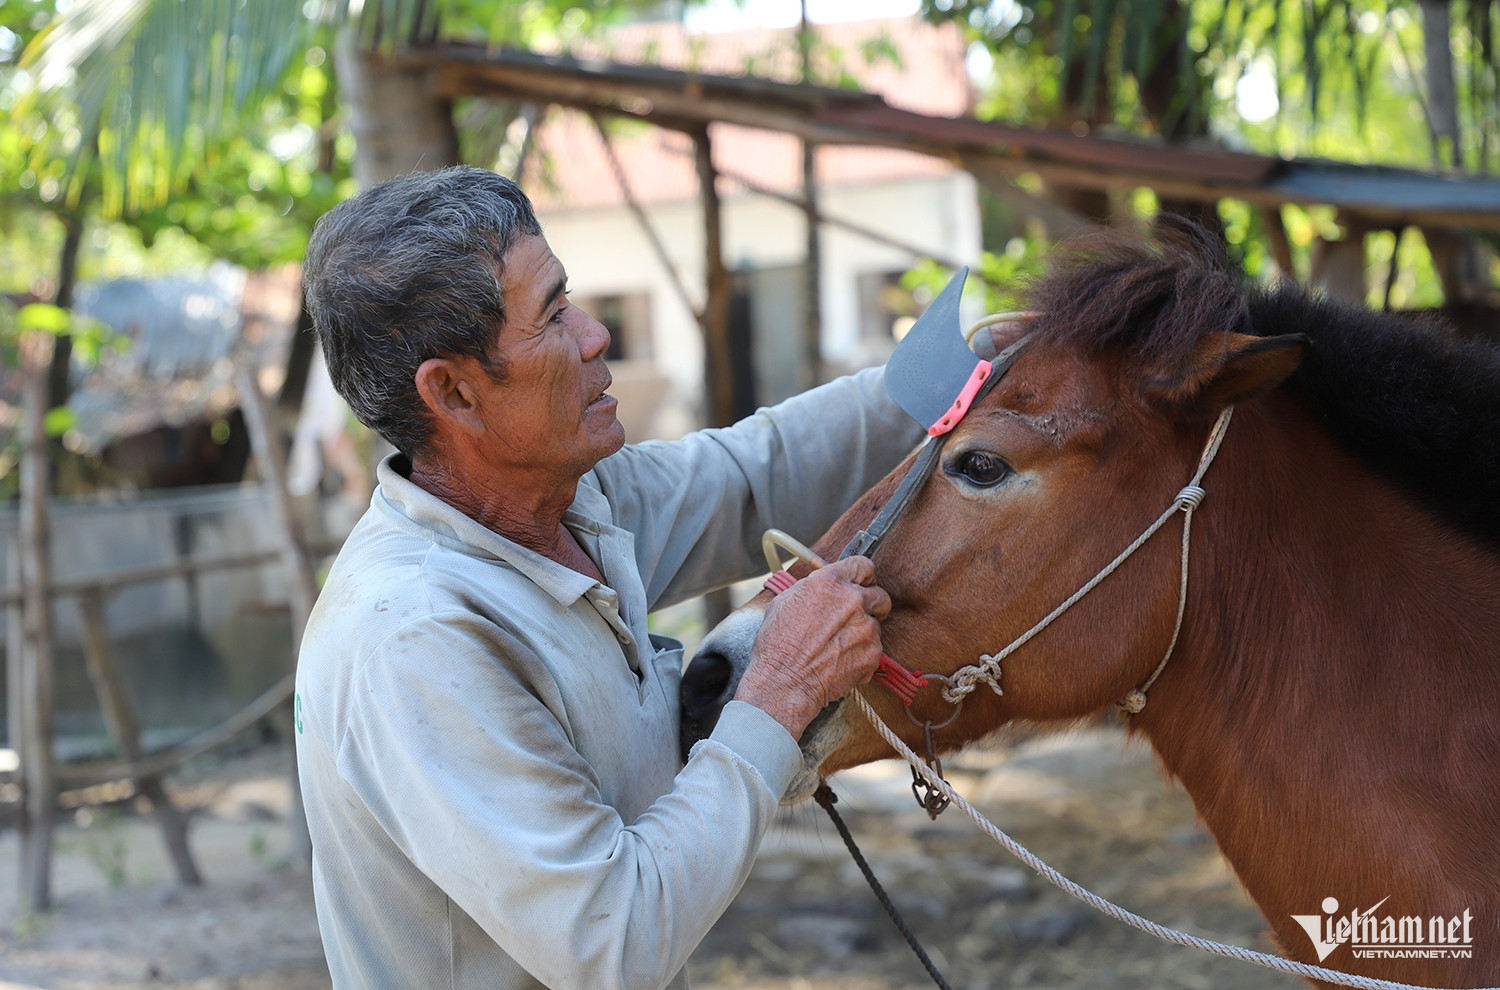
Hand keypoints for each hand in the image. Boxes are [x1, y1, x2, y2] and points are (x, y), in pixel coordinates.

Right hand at [733, 556, 891, 738]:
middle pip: (879, 595)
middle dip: (870, 605)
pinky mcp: (873, 653)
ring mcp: (866, 627)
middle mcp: (852, 600)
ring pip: (876, 624)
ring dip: (862, 633)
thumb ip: (812, 587)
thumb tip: (823, 584)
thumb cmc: (777, 645)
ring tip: (837, 647)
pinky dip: (862, 655)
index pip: (863, 566)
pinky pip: (875, 649)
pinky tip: (840, 662)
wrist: (784, 683)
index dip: (862, 576)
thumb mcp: (785, 601)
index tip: (861, 584)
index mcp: (830, 582)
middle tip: (855, 618)